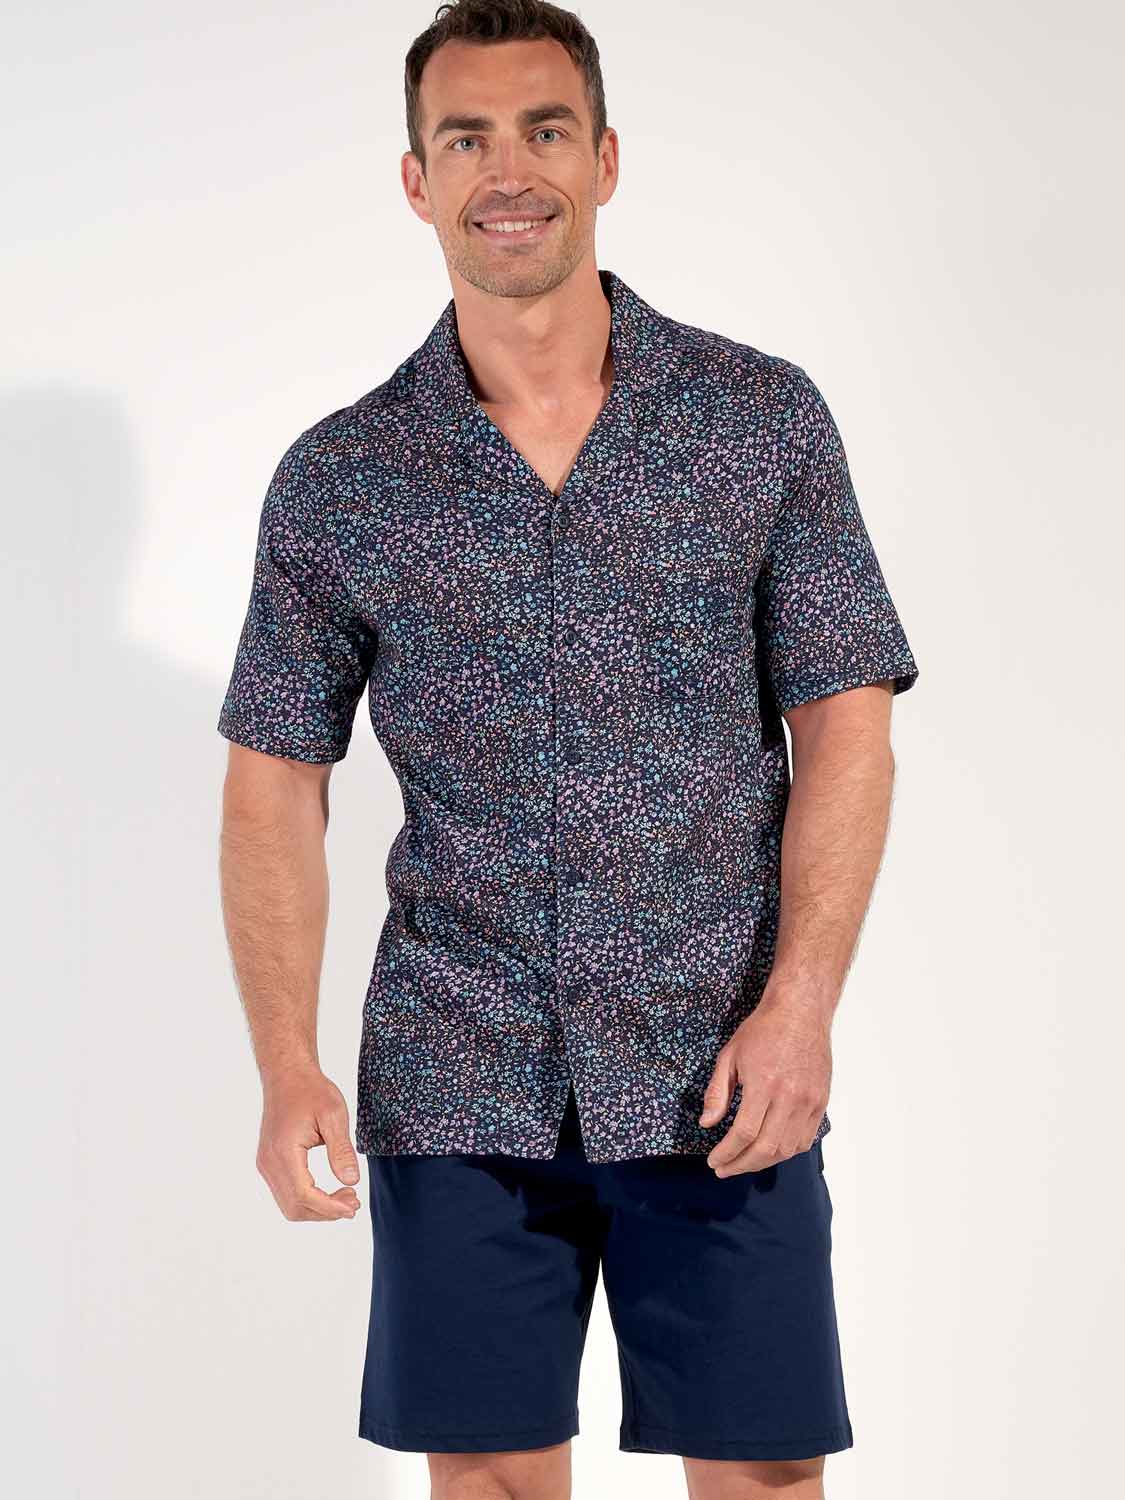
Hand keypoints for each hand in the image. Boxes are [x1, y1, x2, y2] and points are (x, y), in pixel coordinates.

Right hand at [256, 1064, 362, 1220]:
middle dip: (325, 1212)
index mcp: (283, 1151)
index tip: (353, 1206)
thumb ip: (341, 1150)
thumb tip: (351, 1181)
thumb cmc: (311, 1090)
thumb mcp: (334, 1115)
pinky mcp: (269, 1163)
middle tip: (353, 1202)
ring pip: (289, 1204)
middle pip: (294, 1207)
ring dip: (317, 1208)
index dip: (330, 1207)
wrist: (287, 1075)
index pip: (304, 1195)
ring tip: (346, 1197)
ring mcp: (266, 1164)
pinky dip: (308, 1199)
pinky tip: (329, 1190)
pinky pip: (286, 1192)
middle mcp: (269, 1162)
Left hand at [699, 985, 832, 1175]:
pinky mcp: (821, 1102)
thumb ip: (717, 1093)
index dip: (726, 1153)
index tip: (714, 1160)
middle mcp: (790, 1097)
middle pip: (766, 1149)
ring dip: (763, 1162)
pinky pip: (805, 1139)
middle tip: (725, 1169)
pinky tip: (770, 1151)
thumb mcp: (730, 1056)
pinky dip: (786, 1152)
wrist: (801, 1012)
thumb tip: (707, 1123)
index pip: (744, 1133)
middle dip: (741, 1165)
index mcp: (764, 1084)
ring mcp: (809, 1102)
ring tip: (744, 1162)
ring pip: (787, 1149)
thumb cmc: (763, 1030)